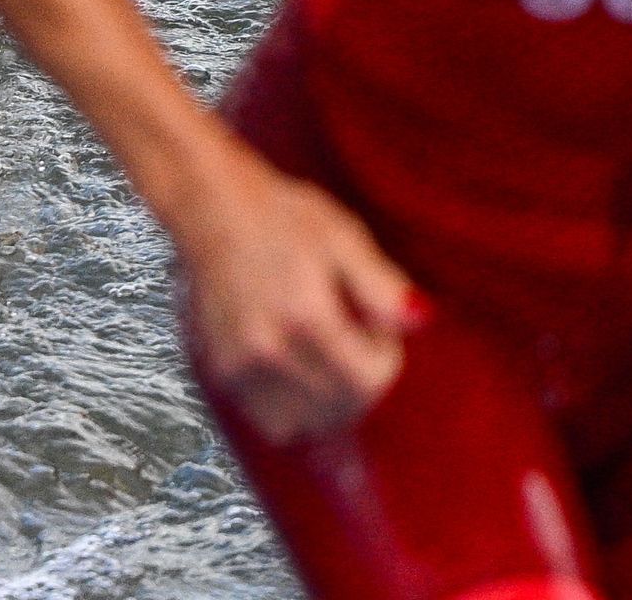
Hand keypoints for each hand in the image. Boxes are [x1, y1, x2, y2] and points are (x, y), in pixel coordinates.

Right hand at [171, 149, 420, 444]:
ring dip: (328, 402)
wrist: (211, 208)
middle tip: (351, 335)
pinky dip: (293, 409)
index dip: (386, 359)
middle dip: (360, 379)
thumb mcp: (343, 236)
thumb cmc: (282, 216)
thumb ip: (382, 285)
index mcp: (305, 316)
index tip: (375, 327)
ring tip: (323, 353)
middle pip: (340, 407)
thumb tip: (420, 321)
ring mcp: (239, 365)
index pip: (368, 381)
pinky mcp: (221, 371)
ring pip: (306, 423)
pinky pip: (270, 420)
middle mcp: (269, 348)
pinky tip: (296, 369)